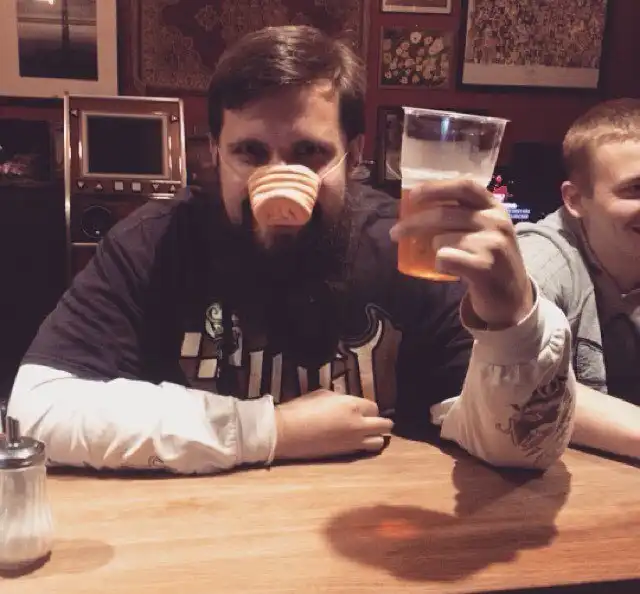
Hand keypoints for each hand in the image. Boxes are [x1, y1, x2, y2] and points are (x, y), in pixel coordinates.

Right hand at [274, 390, 393, 460]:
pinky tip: (357, 441)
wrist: (288, 433)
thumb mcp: (322, 395)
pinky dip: (365, 445)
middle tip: (375, 421)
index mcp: (352, 405)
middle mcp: (358, 424)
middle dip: (382, 422)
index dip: (369, 407)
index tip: (363, 408)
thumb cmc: (301, 410)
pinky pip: (364, 449)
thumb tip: (347, 401)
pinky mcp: (346, 453)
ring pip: (379, 441)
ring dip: (377, 436)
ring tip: (369, 434)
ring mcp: (353, 441)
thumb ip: (341, 398)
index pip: (374, 406)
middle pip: (384, 424)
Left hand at [390, 179, 532, 327]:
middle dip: (413, 222)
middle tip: (395, 233)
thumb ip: (461, 217)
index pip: (464, 187)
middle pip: (444, 213)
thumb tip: (416, 210)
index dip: (436, 188)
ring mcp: (493, 243)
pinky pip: (446, 258)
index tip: (412, 195)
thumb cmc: (490, 260)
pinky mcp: (485, 266)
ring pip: (442, 238)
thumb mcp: (485, 231)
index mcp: (494, 207)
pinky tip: (446, 268)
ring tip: (440, 257)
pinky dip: (439, 264)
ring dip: (432, 248)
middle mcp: (496, 221)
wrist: (513, 298)